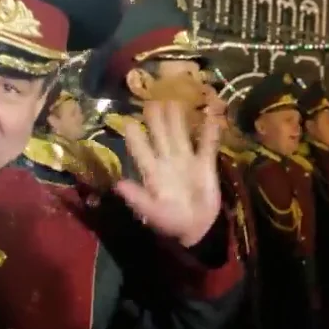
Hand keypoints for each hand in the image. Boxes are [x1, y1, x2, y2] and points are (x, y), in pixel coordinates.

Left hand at [114, 101, 221, 246]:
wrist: (196, 230)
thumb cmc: (170, 222)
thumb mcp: (151, 212)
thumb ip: (137, 197)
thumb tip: (117, 184)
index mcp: (151, 172)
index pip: (140, 149)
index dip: (134, 135)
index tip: (129, 120)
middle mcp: (167, 161)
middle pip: (160, 135)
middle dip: (156, 118)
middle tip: (152, 98)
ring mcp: (186, 161)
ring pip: (180, 134)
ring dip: (178, 118)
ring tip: (175, 99)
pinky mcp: (205, 165)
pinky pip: (207, 145)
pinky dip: (209, 131)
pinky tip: (211, 115)